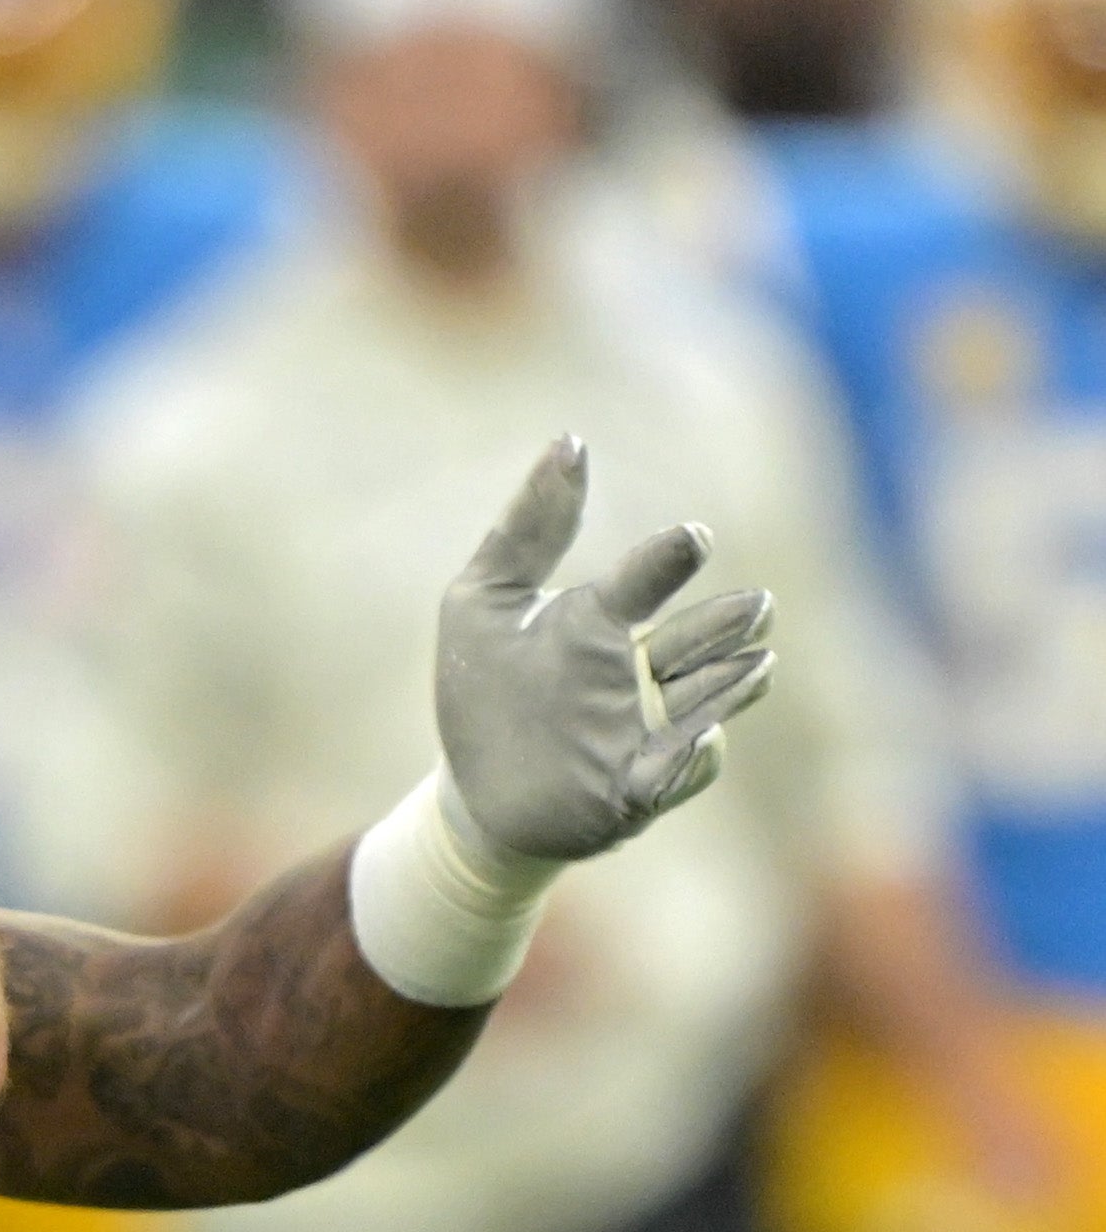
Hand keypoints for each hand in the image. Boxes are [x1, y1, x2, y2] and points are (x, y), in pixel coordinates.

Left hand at [435, 438, 777, 862]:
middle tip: (755, 608)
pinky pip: (676, 776)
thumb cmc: (485, 689)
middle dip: (726, 626)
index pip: (642, 582)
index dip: (667, 561)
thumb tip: (572, 440)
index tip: (691, 539)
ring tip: (757, 661)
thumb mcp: (485, 602)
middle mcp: (639, 674)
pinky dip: (692, 759)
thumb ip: (527, 530)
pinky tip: (702, 740)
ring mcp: (646, 733)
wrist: (474, 792)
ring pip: (704, 702)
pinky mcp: (638, 791)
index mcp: (602, 621)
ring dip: (729, 684)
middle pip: (697, 643)